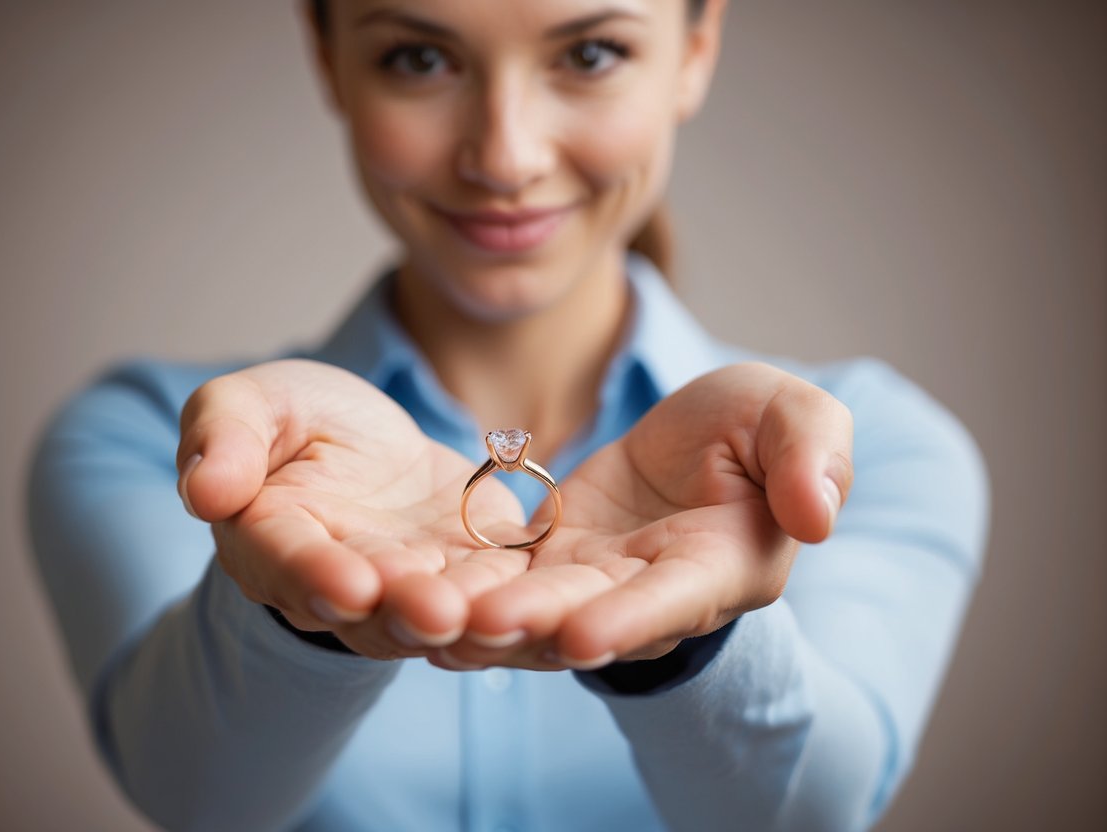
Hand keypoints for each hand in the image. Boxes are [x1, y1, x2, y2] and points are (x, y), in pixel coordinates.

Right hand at [176, 360, 527, 659]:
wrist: (368, 442)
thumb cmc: (297, 419)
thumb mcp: (253, 403)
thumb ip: (225, 437)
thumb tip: (202, 489)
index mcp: (274, 539)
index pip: (291, 561)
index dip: (318, 575)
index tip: (349, 585)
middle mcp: (340, 580)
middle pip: (370, 606)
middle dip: (404, 610)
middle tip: (436, 613)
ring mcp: (408, 584)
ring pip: (434, 612)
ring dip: (467, 620)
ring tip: (497, 618)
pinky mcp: (467, 569)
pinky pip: (492, 592)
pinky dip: (516, 602)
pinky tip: (548, 606)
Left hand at [433, 362, 852, 671]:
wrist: (694, 440)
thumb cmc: (752, 430)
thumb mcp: (792, 416)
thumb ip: (812, 457)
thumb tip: (819, 517)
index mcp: (718, 566)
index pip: (674, 602)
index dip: (631, 621)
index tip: (584, 636)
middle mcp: (649, 592)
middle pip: (586, 614)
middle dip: (532, 623)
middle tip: (475, 626)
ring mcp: (591, 581)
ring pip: (529, 605)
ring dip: (477, 613)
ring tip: (420, 612)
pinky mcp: (543, 559)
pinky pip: (496, 575)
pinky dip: (455, 584)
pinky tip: (400, 588)